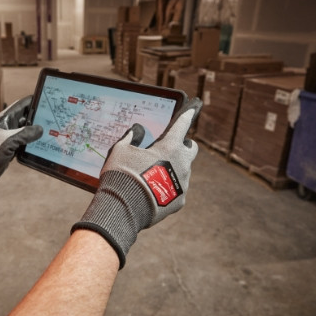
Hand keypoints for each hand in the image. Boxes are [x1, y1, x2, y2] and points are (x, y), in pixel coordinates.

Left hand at [0, 96, 42, 198]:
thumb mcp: (9, 141)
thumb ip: (25, 134)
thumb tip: (40, 129)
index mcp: (5, 119)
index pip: (22, 105)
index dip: (34, 101)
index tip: (47, 99)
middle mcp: (8, 126)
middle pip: (26, 117)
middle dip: (38, 116)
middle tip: (54, 117)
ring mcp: (9, 137)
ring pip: (27, 130)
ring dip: (37, 131)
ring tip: (51, 130)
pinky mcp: (11, 148)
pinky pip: (25, 142)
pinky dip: (33, 142)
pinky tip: (42, 144)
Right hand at [71, 97, 202, 268]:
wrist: (123, 208)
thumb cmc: (122, 174)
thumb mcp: (121, 150)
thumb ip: (131, 137)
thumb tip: (137, 129)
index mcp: (169, 147)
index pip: (182, 125)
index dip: (187, 115)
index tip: (194, 107)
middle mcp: (182, 164)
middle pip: (191, 149)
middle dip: (183, 146)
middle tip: (168, 148)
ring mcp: (183, 184)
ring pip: (183, 171)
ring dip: (173, 169)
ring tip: (152, 175)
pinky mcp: (179, 202)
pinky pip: (177, 190)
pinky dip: (168, 188)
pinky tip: (153, 191)